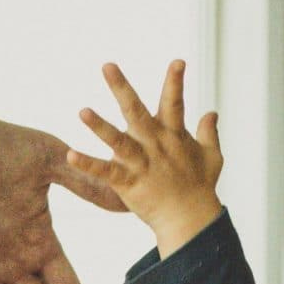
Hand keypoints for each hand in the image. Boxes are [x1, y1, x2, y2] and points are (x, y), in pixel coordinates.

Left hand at [68, 61, 222, 258]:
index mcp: (173, 135)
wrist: (191, 222)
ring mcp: (141, 163)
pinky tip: (71, 155)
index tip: (178, 61)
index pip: (174, 102)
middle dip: (122, 88)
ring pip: (118, 140)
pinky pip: (106, 172)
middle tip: (107, 65)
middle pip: (137, 111)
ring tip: (82, 111)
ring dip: (100, 126)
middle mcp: (155, 145)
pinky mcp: (129, 183)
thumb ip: (209, 133)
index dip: (176, 81)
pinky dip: (89, 164)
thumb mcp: (212, 157)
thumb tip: (211, 113)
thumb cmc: (201, 188)